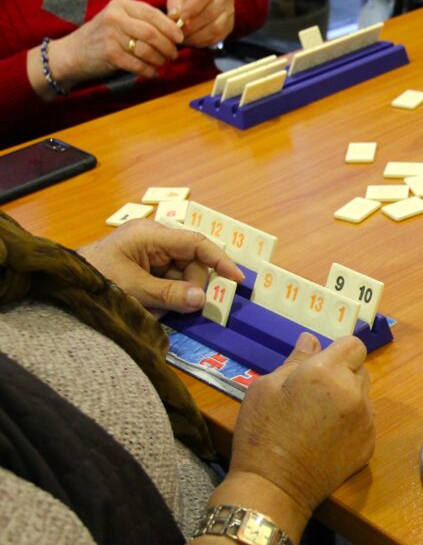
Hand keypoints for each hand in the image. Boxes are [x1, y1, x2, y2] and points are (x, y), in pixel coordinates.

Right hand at [47, 0, 183, 84]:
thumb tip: (177, 26)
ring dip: (160, 60)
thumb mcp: (121, 20)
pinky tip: (153, 72)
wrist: (73, 53)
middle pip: (153, 33)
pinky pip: (138, 64)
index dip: (171, 27)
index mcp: (121, 4)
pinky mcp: (110, 54)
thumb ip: (144, 20)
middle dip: (169, 46)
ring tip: (163, 63)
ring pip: (147, 49)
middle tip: (174, 54)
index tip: (180, 38)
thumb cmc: (104, 37)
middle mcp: (115, 17)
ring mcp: (111, 35)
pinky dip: (149, 70)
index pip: (153, 14)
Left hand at [78, 219, 243, 313]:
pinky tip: (152, 305)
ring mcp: (149, 251)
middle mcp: (153, 239)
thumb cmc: (94, 280)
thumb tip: (202, 299)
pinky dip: (166, 295)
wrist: (62, 285)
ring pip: (182, 273)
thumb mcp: (134, 290)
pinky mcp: (144, 264)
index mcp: (151, 235)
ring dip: (177, 294)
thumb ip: (170, 295)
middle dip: (192, 285)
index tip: (237, 279)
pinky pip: (168, 279)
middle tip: (184, 307)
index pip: (196, 243)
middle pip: (191, 261)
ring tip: (157, 309)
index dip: (219, 260)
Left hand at [167, 0, 235, 47]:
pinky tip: (192, 39)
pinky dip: (202, 41)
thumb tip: (175, 16)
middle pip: (210, 12)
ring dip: (196, 36)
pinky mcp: (230, 26)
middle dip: (191, 25)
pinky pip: (217, 37)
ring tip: (182, 37)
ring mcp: (230, 11)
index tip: (179, 18)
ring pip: (215, 27)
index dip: (192, 7)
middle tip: (176, 31)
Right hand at [229, 335, 374, 514]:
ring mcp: (366, 420)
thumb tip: (311, 340)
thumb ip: (295, 360)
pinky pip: (365, 421)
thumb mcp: (265, 387)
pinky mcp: (369, 445)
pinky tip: (327, 438)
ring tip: (319, 418)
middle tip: (314, 394)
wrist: (273, 487)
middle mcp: (354, 393)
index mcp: (328, 373)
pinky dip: (352, 423)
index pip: (354, 345)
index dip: (338, 351)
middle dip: (342, 374)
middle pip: (360, 369)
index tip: (320, 365)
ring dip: (348, 398)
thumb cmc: (262, 433)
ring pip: (364, 395)